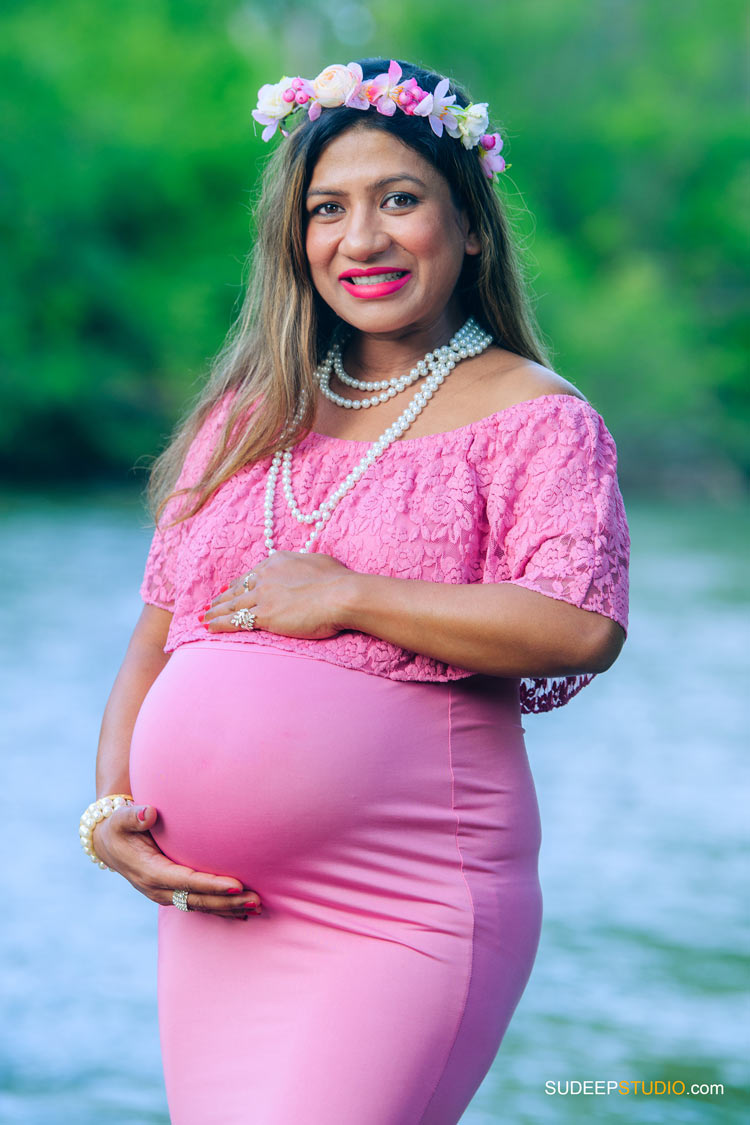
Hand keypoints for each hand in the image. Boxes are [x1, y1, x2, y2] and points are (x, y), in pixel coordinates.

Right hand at [93, 804, 261, 920]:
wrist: (110, 846)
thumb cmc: (119, 828)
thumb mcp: (120, 820)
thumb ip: (133, 816)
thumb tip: (149, 812)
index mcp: (150, 872)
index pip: (187, 881)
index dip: (211, 885)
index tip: (236, 884)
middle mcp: (158, 889)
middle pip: (198, 899)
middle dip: (227, 902)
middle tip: (256, 900)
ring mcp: (165, 895)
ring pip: (201, 906)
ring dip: (229, 908)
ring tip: (256, 906)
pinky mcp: (172, 895)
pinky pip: (199, 906)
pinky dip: (220, 910)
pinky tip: (242, 913)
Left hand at [203, 551, 353, 639]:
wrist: (342, 594)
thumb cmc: (339, 580)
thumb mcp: (319, 562)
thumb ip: (305, 567)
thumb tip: (307, 570)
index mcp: (278, 561)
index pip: (252, 575)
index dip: (240, 584)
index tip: (231, 589)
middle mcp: (265, 576)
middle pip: (238, 589)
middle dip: (222, 598)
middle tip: (210, 604)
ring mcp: (263, 595)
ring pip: (231, 604)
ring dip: (215, 611)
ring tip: (204, 616)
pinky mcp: (264, 615)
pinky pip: (234, 620)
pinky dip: (219, 623)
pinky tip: (208, 626)